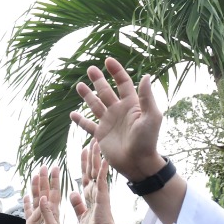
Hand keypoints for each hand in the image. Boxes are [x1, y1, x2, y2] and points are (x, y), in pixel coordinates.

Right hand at [23, 165, 66, 223]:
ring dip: (36, 187)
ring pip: (36, 198)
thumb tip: (43, 198)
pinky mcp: (30, 223)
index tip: (55, 167)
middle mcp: (46, 212)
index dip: (54, 180)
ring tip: (35, 176)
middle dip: (44, 179)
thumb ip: (47, 213)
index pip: (54, 191)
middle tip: (43, 166)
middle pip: (45, 191)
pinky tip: (26, 195)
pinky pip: (28, 210)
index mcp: (53, 211)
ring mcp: (38, 217)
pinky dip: (27, 202)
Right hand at [70, 58, 165, 182]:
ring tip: (79, 86)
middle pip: (106, 91)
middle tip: (90, 69)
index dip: (116, 71)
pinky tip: (72, 115)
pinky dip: (80, 120)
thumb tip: (146, 75)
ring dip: (87, 96)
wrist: (138, 163)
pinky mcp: (101, 134)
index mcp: (131, 104)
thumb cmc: (147, 141)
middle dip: (98, 80)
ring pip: (95, 105)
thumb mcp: (151, 117)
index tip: (107, 61)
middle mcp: (118, 111)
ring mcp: (108, 122)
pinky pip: (88, 125)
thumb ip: (147, 97)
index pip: (123, 83)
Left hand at [71, 142, 122, 223]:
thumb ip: (78, 204)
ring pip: (98, 171)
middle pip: (93, 170)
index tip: (84, 151)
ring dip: (97, 157)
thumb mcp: (81, 215)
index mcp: (90, 195)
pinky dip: (103, 170)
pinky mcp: (103, 197)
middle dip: (92, 155)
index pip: (86, 175)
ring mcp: (100, 193)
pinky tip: (104, 159)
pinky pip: (103, 181)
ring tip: (97, 143)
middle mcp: (95, 192)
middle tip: (93, 140)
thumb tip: (72, 193)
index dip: (85, 163)